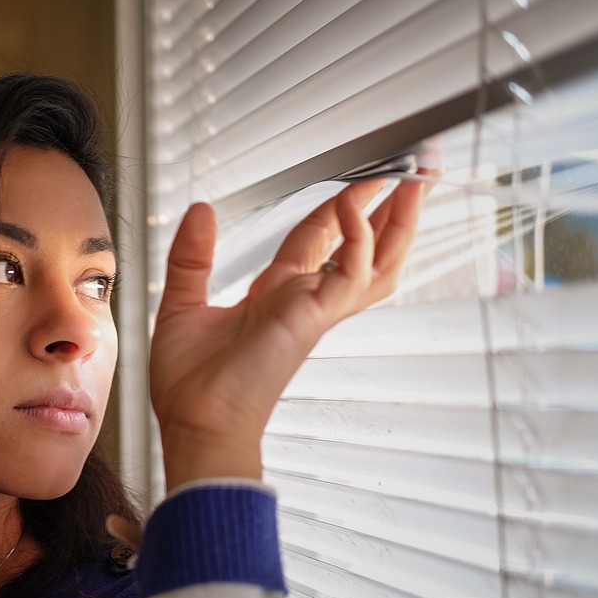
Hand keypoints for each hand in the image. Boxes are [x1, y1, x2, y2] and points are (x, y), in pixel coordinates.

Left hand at [149, 177, 428, 489]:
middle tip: (412, 174)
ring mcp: (314, 309)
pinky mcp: (314, 317)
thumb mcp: (183, 304)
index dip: (339, 210)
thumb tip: (201, 210)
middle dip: (390, 212)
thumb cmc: (192, 385)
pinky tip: (352, 208)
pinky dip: (357, 237)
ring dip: (398, 222)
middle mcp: (302, 300)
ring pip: (377, 262)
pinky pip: (351, 271)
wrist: (196, 422)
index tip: (357, 183)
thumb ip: (192, 256)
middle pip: (364, 249)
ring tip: (414, 182)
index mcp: (275, 296)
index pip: (317, 241)